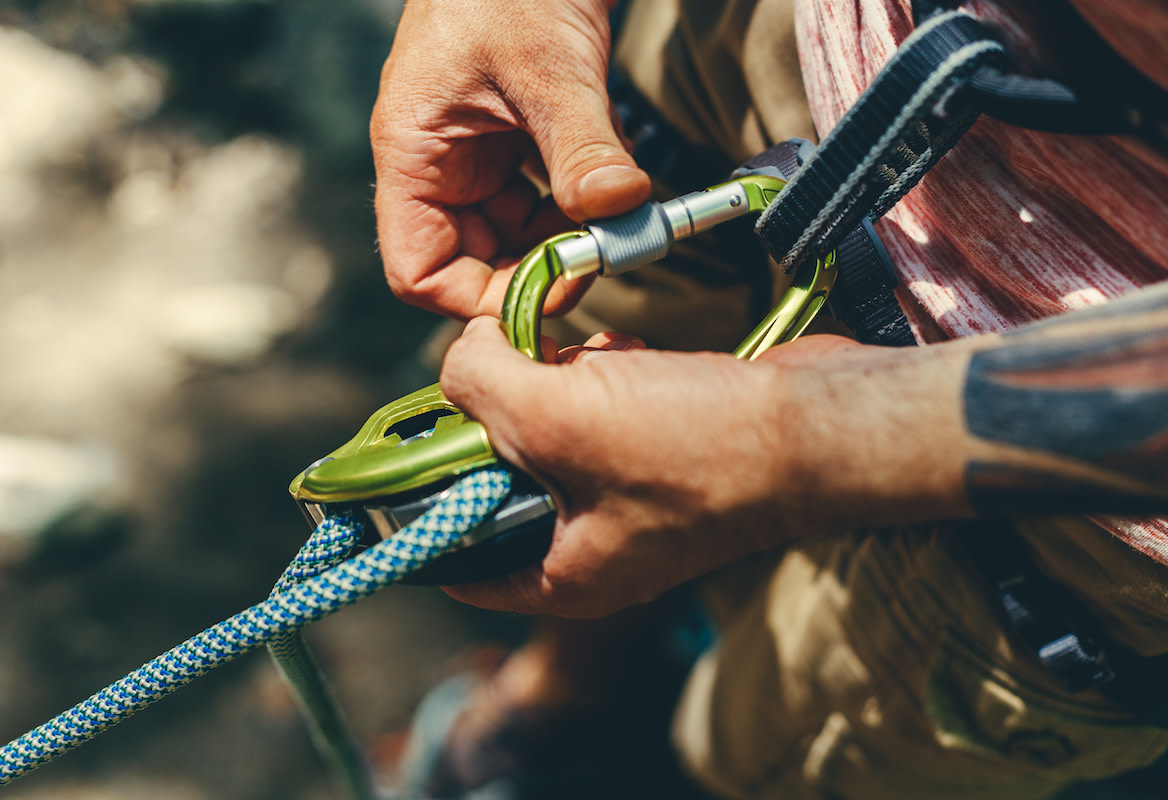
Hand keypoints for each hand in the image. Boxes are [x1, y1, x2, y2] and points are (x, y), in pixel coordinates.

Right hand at [371, 0, 650, 319]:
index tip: (549, 288)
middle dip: (536, 268)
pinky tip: (613, 182)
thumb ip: (582, 145)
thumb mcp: (548, 68)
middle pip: (473, 263)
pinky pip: (543, 199)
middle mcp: (439, 167)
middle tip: (598, 257)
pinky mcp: (515, 142)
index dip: (477, 299)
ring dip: (565, 238)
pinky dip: (580, 204)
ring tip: (613, 218)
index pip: (419, 271)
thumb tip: (619, 209)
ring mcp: (477, 156)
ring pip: (516, 235)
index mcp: (413, 156)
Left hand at [437, 319, 943, 618]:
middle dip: (499, 413)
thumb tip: (457, 354)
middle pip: (498, 476)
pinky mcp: (657, 448)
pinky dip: (598, 372)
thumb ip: (479, 387)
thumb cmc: (694, 446)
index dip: (417, 501)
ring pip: (548, 430)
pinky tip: (623, 349)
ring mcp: (627, 495)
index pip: (453, 556)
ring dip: (552, 380)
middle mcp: (589, 546)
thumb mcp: (558, 417)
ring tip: (588, 357)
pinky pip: (597, 407)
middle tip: (508, 368)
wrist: (817, 425)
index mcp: (559, 575)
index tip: (407, 438)